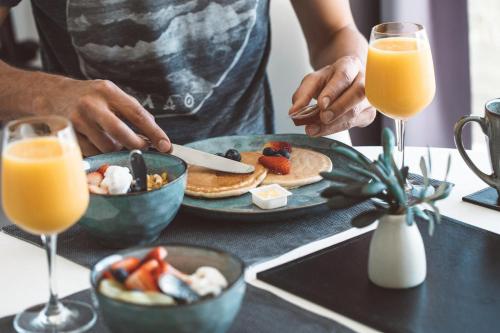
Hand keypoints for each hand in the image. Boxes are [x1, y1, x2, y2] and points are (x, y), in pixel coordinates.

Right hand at [33, 77, 170, 155]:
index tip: (166, 145)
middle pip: (122, 134)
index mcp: (108, 91)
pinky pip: (92, 152)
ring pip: (107, 147)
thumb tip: (154, 131)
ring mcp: (78, 120)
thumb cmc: (88, 96)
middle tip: (142, 147)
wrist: (49, 94)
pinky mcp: (68, 134)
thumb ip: (130, 109)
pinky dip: (100, 152)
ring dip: (116, 149)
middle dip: (136, 145)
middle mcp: (92, 104)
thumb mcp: (109, 94)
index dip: (155, 132)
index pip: (137, 114)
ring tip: (114, 141)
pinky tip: (97, 143)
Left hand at [289, 56, 375, 136]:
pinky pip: (356, 123)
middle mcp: (365, 80)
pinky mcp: (369, 113)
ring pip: (357, 111)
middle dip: (338, 108)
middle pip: (356, 94)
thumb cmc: (330, 80)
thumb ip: (303, 94)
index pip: (344, 76)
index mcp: (350, 65)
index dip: (333, 91)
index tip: (320, 104)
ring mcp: (370, 98)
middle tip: (321, 118)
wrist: (346, 81)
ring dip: (335, 123)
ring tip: (314, 129)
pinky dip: (338, 128)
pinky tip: (324, 130)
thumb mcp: (313, 81)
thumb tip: (293, 112)